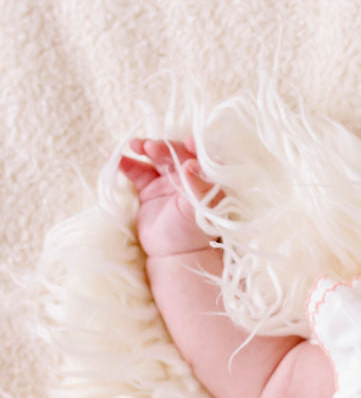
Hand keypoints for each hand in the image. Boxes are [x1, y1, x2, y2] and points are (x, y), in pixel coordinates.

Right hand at [118, 138, 219, 257]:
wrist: (175, 254)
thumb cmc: (194, 233)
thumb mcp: (199, 210)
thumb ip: (198, 187)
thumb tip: (191, 164)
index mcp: (206, 180)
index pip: (202, 157)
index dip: (195, 148)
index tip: (188, 142)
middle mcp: (188, 177)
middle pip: (176, 153)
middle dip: (165, 147)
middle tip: (152, 147)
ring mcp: (168, 181)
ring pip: (157, 157)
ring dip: (146, 148)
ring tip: (136, 145)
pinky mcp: (149, 188)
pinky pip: (138, 171)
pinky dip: (128, 164)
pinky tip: (118, 159)